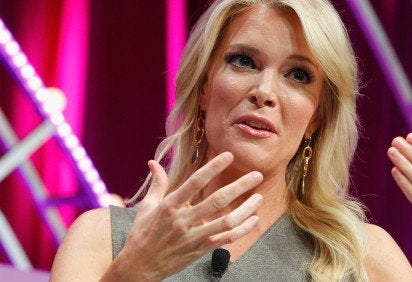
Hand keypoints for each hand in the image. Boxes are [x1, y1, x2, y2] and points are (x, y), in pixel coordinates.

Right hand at [104, 152, 262, 280]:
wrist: (139, 267)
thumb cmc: (142, 234)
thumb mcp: (146, 207)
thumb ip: (156, 184)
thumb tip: (153, 162)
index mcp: (169, 206)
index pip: (195, 182)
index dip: (213, 168)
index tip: (229, 156)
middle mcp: (183, 221)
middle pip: (217, 200)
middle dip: (239, 186)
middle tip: (257, 175)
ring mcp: (193, 237)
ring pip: (226, 222)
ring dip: (246, 209)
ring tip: (259, 197)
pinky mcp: (200, 249)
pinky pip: (226, 239)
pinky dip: (242, 230)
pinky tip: (253, 219)